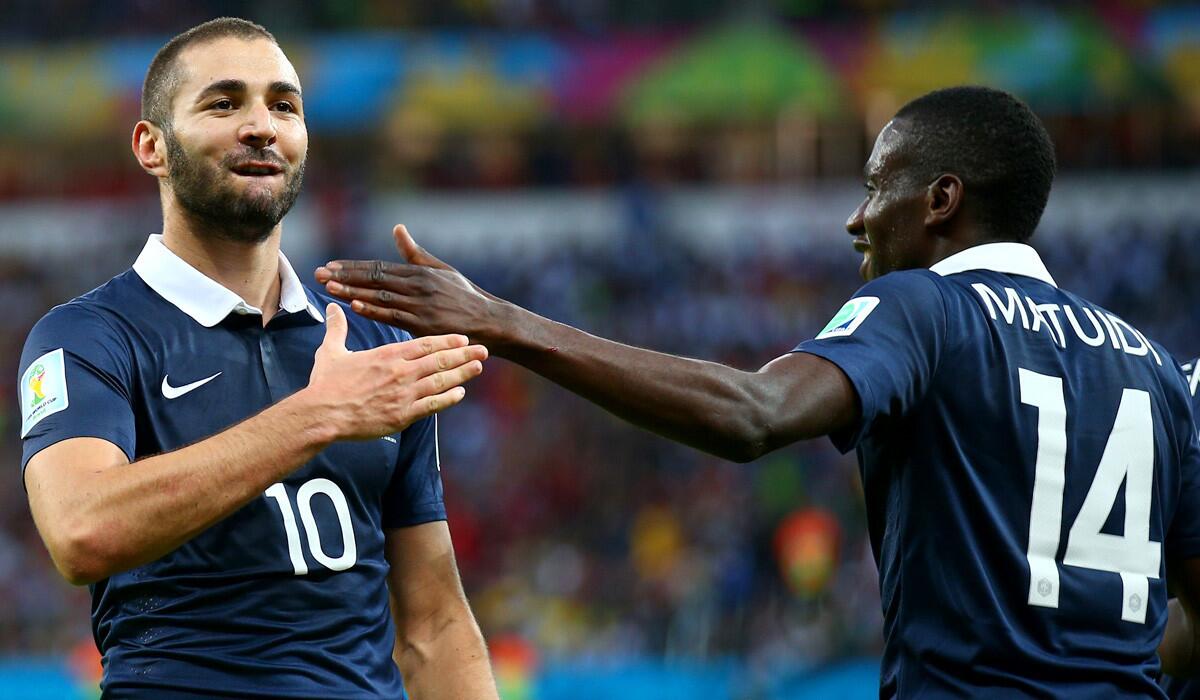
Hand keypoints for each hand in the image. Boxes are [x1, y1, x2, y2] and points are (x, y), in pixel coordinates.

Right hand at [305, 303, 486, 439]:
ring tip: (478, 367)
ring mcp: (403, 394)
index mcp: (387, 356)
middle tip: (483, 349)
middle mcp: (400, 373)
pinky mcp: (401, 415)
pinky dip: (447, 399)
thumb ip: (337, 329)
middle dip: (463, 354)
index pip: (424, 344)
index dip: (446, 340)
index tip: (463, 337)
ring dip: (461, 374)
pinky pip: (431, 406)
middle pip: (439, 360)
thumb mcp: (331, 351)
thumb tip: (334, 308)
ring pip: (440, 382)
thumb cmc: (326, 383)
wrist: (322, 414)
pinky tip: (460, 393)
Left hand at [315, 225, 504, 342]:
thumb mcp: (441, 270)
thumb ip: (415, 253)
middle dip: (344, 276)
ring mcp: (420, 305)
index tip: (329, 266)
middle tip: (317, 274)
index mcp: (419, 272)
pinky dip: (373, 310)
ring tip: (329, 287)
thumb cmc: (464, 296)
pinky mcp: (424, 324)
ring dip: (353, 291)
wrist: (489, 321)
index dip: (352, 267)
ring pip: (379, 296)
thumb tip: (398, 228)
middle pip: (374, 279)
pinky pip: (393, 316)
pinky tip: (355, 305)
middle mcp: (417, 285)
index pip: (378, 267)